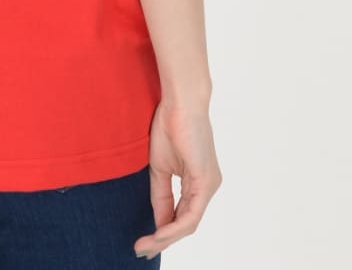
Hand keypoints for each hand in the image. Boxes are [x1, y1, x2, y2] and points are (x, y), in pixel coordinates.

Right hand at [133, 98, 221, 259]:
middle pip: (186, 223)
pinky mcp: (206, 181)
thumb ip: (161, 194)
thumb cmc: (170, 125)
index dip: (162, 230)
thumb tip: (157, 221)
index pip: (181, 214)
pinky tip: (158, 232)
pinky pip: (191, 214)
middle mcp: (208, 186)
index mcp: (198, 182)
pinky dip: (173, 226)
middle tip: (142, 249)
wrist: (179, 102)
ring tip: (146, 244)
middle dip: (163, 239)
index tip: (143, 241)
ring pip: (189, 222)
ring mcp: (209, 185)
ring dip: (166, 237)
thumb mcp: (160, 167)